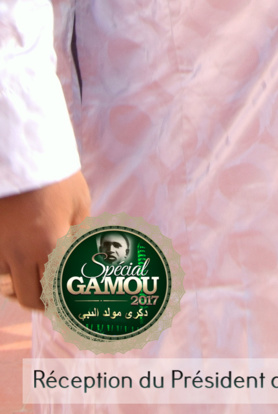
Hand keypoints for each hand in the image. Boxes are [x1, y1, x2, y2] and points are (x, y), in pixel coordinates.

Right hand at [0, 172, 90, 309]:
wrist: (20, 154)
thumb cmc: (55, 176)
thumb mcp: (78, 201)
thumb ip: (80, 232)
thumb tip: (84, 252)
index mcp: (49, 243)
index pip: (55, 290)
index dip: (61, 304)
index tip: (66, 308)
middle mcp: (20, 251)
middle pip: (28, 296)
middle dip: (40, 303)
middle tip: (50, 301)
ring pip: (7, 284)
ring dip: (20, 286)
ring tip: (33, 281)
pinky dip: (4, 271)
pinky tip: (15, 265)